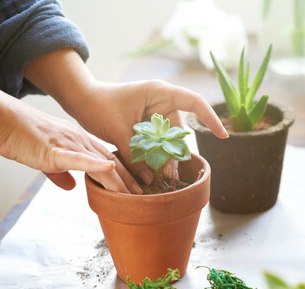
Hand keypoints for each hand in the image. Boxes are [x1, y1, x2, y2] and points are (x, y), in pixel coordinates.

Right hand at [0, 100, 140, 192]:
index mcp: (78, 142)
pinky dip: (94, 164)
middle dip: (129, 181)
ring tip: (135, 194)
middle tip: (147, 196)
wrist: (0, 120)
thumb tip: (72, 187)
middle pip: (111, 163)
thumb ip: (59, 173)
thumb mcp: (44, 159)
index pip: (107, 160)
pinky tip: (108, 168)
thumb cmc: (19, 137)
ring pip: (100, 163)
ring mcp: (69, 144)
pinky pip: (77, 158)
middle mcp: (79, 140)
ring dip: (119, 180)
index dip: (124, 175)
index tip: (137, 189)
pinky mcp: (54, 150)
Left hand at [69, 80, 228, 184]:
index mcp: (159, 93)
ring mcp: (154, 113)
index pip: (194, 102)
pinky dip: (155, 156)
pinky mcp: (146, 124)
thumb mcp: (118, 131)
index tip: (223, 136)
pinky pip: (157, 142)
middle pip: (179, 130)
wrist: (81, 100)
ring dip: (165, 158)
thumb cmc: (99, 106)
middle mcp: (161, 101)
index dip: (211, 118)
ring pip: (168, 139)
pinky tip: (152, 173)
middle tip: (171, 176)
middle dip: (177, 153)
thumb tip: (150, 180)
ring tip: (163, 178)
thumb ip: (136, 155)